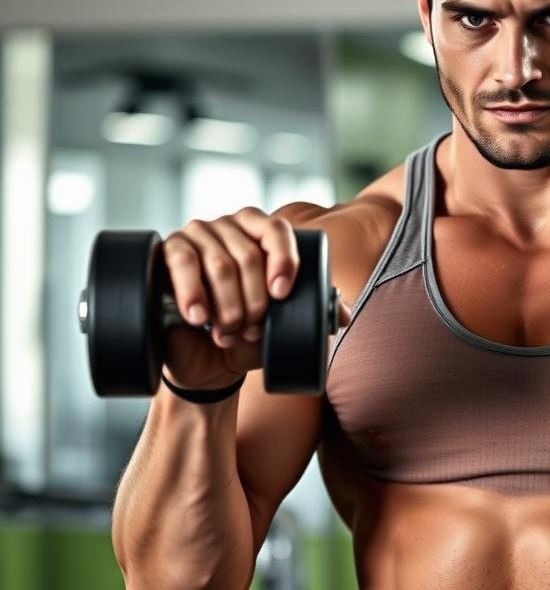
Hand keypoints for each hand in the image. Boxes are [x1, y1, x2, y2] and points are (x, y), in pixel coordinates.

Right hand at [160, 207, 301, 390]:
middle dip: (253, 300)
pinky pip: (182, 262)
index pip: (277, 230)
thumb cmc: (247, 336)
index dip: (283, 260)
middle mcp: (229, 226)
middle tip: (250, 329)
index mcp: (261, 233)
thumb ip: (314, 315)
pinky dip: (193, 294)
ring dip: (227, 305)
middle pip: (248, 255)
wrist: (207, 362)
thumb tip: (342, 314)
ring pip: (218, 264)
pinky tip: (199, 318)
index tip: (282, 294)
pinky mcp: (167, 250)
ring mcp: (196, 234)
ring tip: (227, 332)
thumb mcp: (283, 326)